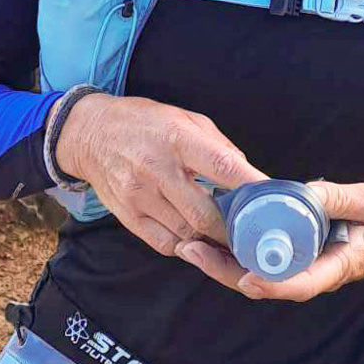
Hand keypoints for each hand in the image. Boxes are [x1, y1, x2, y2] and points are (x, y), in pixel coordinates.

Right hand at [56, 93, 267, 256]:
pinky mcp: (127, 215)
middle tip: (254, 234)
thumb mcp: (185, 118)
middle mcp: (157, 169)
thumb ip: (218, 147)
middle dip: (233, 228)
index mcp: (178, 139)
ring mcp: (139, 196)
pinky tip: (197, 238)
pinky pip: (164, 243)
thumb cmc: (145, 123)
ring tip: (230, 239)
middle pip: (204, 213)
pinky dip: (186, 245)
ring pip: (186, 233)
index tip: (273, 200)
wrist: (90, 134)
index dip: (251, 186)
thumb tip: (248, 174)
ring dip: (212, 240)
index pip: (222, 166)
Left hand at [176, 181, 363, 300]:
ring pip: (262, 274)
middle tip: (192, 251)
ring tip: (190, 245)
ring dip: (225, 263)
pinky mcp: (304, 255)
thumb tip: (301, 193)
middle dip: (226, 271)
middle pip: (266, 283)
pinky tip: (216, 236)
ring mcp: (309, 266)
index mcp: (339, 266)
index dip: (270, 284)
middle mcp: (318, 273)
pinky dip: (241, 251)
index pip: (300, 284)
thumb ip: (338, 198)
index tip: (244, 277)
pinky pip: (269, 260)